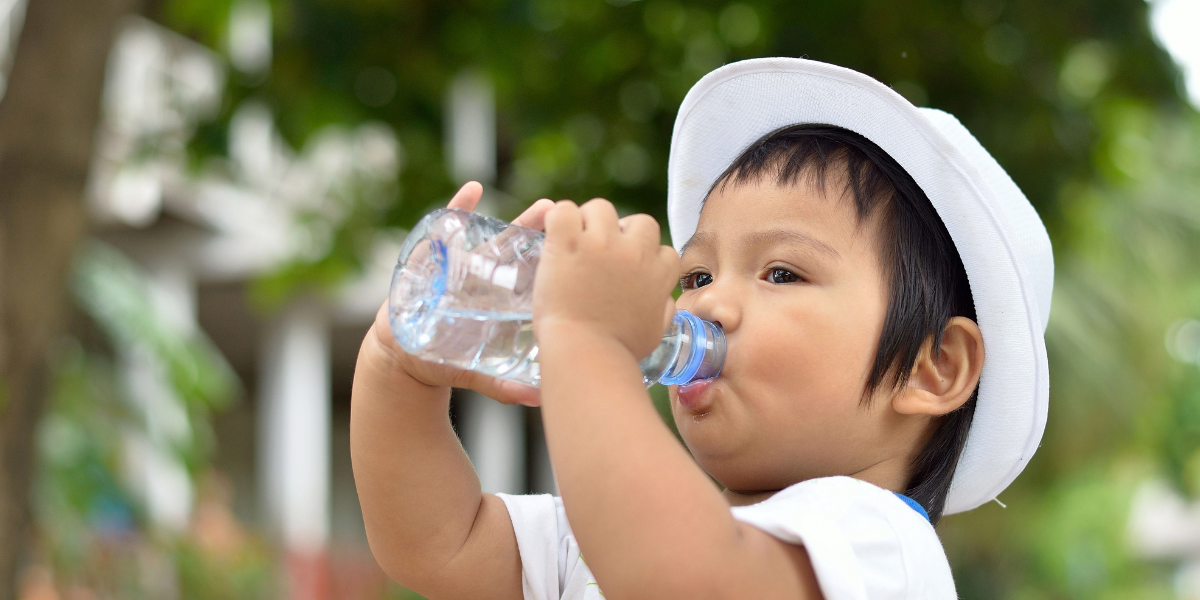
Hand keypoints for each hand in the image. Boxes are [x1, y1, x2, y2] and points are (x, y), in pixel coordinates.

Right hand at [365, 181, 554, 406]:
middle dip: (533, 230)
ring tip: (528, 201)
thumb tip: (541, 399)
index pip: (529, 279)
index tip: (573, 249)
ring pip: (486, 239)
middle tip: (556, 210)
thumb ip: (505, 385)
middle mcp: (484, 281)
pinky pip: (444, 232)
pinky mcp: (431, 262)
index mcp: (500, 304)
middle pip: (513, 252)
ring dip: (507, 218)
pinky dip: (457, 210)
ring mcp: (459, 269)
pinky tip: (472, 190)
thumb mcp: (477, 371)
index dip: (548, 264)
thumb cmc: (446, 361)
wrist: (407, 357)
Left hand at [533, 199, 679, 359]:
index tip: (626, 269)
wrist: (585, 354)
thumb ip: (664, 310)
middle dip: (620, 234)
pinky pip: (563, 210)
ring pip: (599, 208)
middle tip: (598, 254)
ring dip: (587, 222)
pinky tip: (553, 240)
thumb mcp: (655, 333)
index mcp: (658, 272)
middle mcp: (635, 252)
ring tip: (572, 245)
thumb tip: (665, 299)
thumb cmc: (618, 351)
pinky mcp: (569, 243)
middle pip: (638, 221)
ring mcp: (602, 244)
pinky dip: (556, 221)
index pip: (662, 248)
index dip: (643, 257)